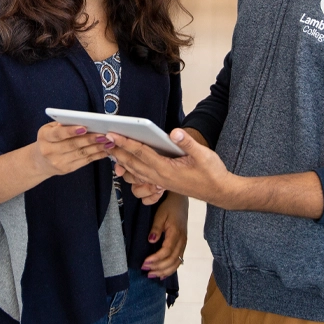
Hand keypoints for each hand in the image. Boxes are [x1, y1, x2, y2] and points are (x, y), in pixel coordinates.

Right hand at [32, 122, 112, 175]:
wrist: (40, 162)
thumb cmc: (48, 140)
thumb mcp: (49, 129)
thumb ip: (61, 124)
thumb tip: (79, 119)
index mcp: (45, 137)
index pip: (58, 134)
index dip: (71, 131)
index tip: (84, 127)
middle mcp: (50, 151)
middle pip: (73, 145)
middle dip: (90, 139)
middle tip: (104, 134)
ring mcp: (59, 162)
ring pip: (81, 154)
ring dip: (97, 147)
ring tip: (109, 141)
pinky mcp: (68, 169)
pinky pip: (85, 161)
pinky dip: (97, 155)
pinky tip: (106, 150)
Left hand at [109, 128, 236, 207]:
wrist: (219, 192)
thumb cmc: (212, 172)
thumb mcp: (203, 154)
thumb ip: (188, 143)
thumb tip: (174, 132)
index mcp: (167, 170)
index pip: (142, 153)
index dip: (127, 143)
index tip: (114, 134)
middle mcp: (160, 177)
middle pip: (134, 163)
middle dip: (118, 151)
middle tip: (104, 139)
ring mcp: (161, 182)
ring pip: (136, 171)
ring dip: (122, 161)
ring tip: (111, 150)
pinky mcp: (163, 183)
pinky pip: (142, 176)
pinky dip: (132, 168)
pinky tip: (127, 164)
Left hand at [141, 193, 187, 279]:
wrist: (180, 201)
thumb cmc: (169, 206)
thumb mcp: (160, 214)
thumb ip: (156, 227)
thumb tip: (151, 240)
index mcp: (176, 233)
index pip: (167, 251)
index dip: (156, 259)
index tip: (144, 263)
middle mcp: (182, 240)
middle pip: (172, 259)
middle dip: (158, 267)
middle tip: (145, 270)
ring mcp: (184, 243)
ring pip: (177, 262)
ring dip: (164, 271)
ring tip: (152, 275)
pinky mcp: (183, 245)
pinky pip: (179, 260)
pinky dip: (171, 269)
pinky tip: (162, 274)